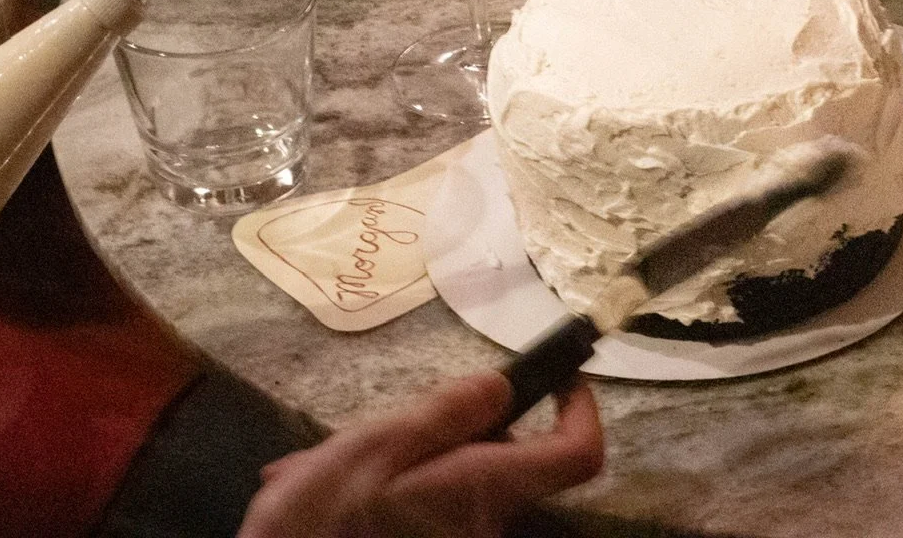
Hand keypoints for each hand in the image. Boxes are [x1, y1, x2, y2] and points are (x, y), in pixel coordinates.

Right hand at [238, 375, 603, 537]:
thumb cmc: (321, 522)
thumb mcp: (375, 448)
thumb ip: (444, 414)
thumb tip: (500, 386)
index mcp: (485, 490)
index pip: (579, 455)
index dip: (581, 411)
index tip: (558, 378)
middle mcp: (487, 527)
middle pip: (501, 459)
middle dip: (445, 431)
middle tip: (377, 425)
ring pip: (451, 482)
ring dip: (400, 462)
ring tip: (324, 465)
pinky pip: (425, 511)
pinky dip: (385, 494)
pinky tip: (325, 490)